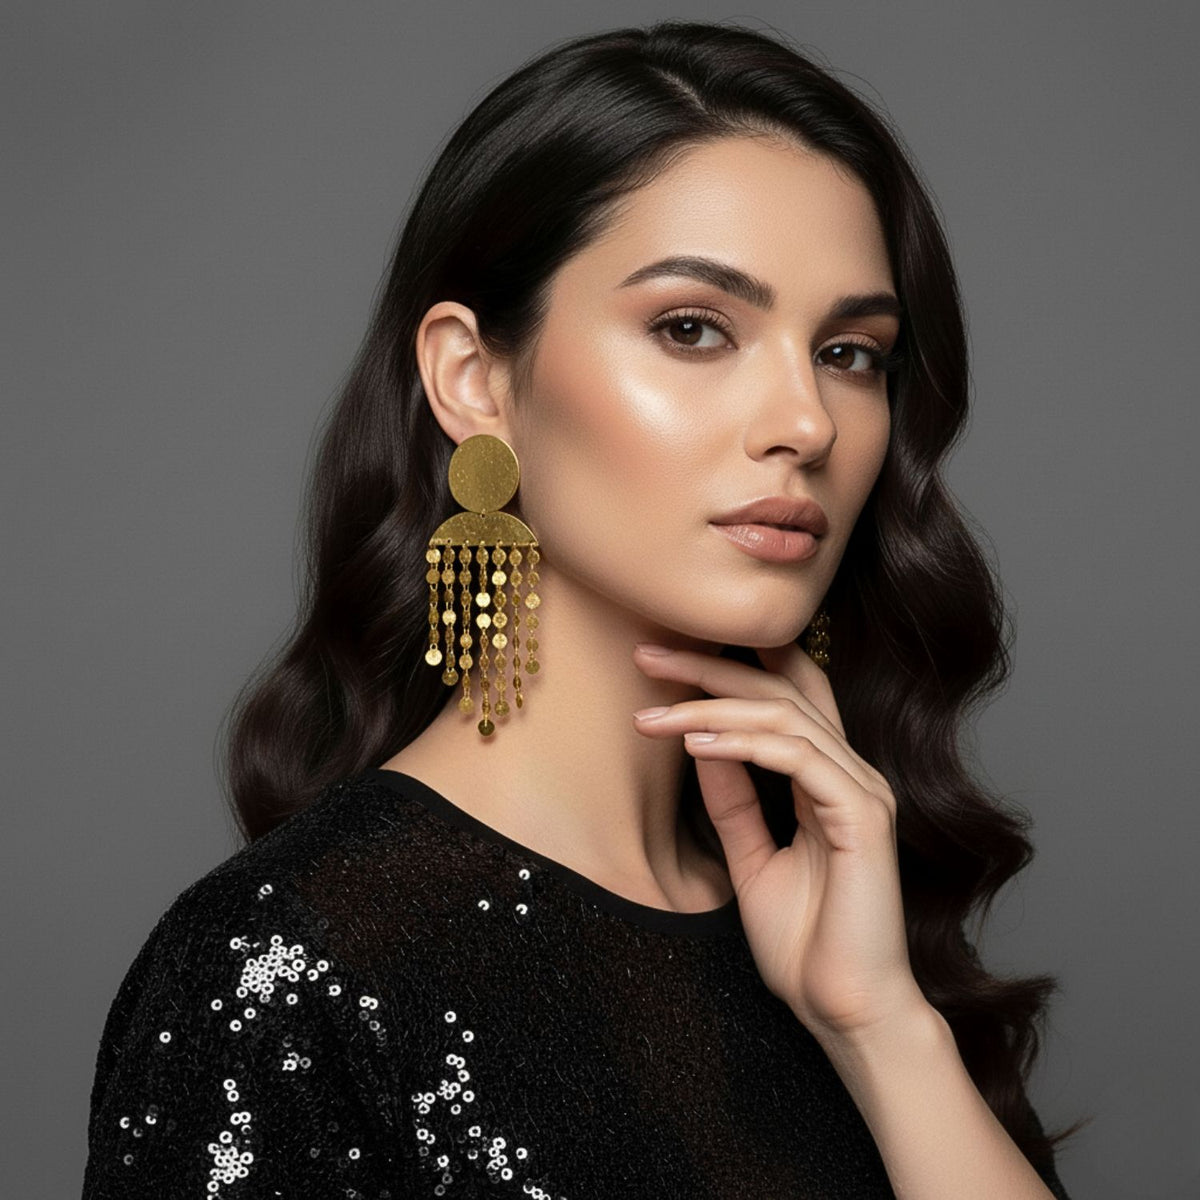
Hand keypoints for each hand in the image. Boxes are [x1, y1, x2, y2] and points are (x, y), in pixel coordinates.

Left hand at [632, 640, 929, 1041]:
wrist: (844, 1010)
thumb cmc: (806, 942)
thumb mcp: (750, 856)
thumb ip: (732, 798)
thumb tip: (700, 738)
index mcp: (828, 778)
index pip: (786, 694)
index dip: (732, 662)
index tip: (665, 656)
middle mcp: (850, 772)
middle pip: (781, 688)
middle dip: (709, 664)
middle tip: (647, 652)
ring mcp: (862, 789)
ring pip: (785, 715)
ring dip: (711, 704)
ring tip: (654, 711)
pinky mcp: (864, 815)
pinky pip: (799, 756)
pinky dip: (744, 743)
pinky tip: (695, 742)